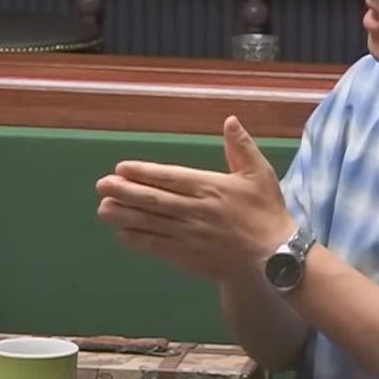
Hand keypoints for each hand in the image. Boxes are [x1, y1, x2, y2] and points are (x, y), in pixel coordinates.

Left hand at [95, 116, 298, 282]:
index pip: (169, 177)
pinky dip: (139, 240)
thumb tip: (230, 120)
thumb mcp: (259, 173)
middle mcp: (195, 210)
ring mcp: (189, 235)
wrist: (276, 257)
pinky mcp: (188, 257)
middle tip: (102, 185)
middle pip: (152, 200)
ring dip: (124, 216)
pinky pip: (157, 247)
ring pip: (150, 224)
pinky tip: (123, 234)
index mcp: (210, 187)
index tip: (122, 168)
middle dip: (124, 192)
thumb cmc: (267, 212)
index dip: (143, 173)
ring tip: (103, 209)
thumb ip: (241, 147)